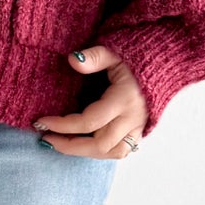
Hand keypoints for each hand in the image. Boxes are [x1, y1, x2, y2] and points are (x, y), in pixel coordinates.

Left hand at [33, 45, 147, 158]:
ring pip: (111, 153)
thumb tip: (72, 60)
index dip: (63, 125)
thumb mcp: (114, 51)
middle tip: (46, 138)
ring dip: (83, 152)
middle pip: (99, 144)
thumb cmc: (135, 58)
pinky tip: (81, 144)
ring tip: (60, 143)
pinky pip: (120, 151)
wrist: (163, 65)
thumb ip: (94, 56)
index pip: (90, 121)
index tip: (41, 122)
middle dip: (69, 145)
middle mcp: (132, 118)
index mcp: (124, 99)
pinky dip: (99, 151)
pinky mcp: (139, 132)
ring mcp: (138, 127)